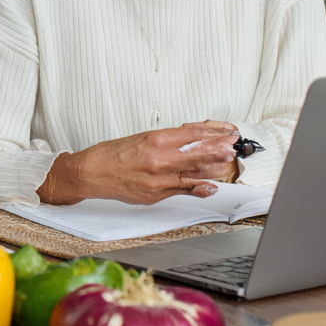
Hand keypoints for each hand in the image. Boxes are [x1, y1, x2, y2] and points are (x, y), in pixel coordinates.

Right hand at [38, 121, 239, 205]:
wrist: (91, 173)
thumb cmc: (111, 154)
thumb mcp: (140, 138)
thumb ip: (166, 140)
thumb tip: (189, 138)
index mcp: (154, 140)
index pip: (192, 133)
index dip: (212, 132)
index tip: (225, 131)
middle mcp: (159, 159)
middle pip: (198, 154)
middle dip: (219, 149)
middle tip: (233, 146)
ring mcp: (159, 179)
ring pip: (194, 174)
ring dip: (214, 168)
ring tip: (227, 163)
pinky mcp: (156, 195)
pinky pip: (182, 191)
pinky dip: (198, 188)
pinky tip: (211, 187)